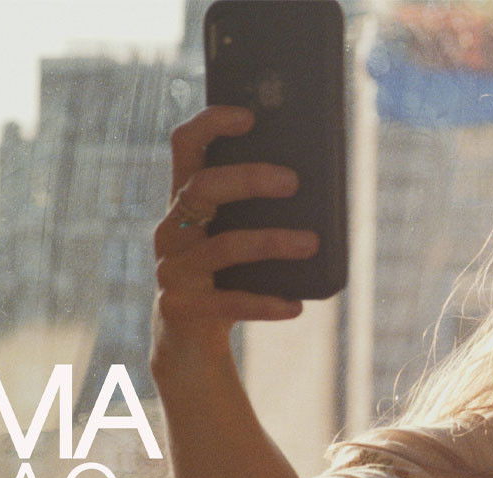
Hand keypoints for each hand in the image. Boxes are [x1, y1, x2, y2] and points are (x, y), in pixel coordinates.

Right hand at [151, 105, 318, 367]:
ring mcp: (172, 270)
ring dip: (271, 241)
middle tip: (293, 182)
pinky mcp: (182, 309)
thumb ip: (261, 212)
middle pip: (202, 188)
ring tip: (311, 243)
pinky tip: (295, 306)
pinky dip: (265, 302)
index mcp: (185, 202)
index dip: (210, 124)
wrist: (190, 347)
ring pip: (222, 246)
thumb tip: (322, 186)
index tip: (249, 116)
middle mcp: (170, 230)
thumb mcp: (239, 238)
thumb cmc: (227, 280)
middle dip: (248, 179)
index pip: (185, 147)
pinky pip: (228, 302)